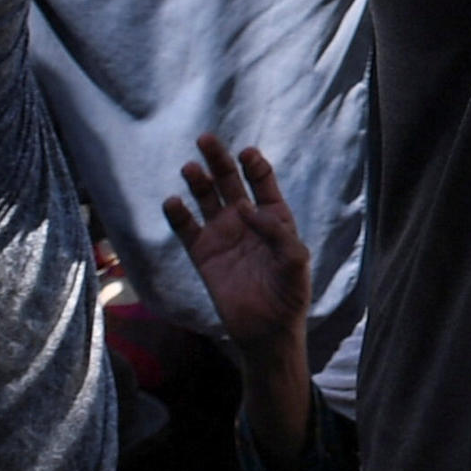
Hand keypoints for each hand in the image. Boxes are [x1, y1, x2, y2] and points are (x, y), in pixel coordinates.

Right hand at [162, 133, 309, 359]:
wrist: (266, 331)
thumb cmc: (289, 295)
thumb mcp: (296, 262)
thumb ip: (278, 233)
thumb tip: (246, 208)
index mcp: (274, 218)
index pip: (262, 182)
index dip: (254, 166)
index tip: (246, 154)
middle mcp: (246, 221)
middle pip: (230, 182)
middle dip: (219, 160)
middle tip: (206, 140)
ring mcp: (223, 235)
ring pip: (206, 199)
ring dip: (198, 182)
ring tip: (190, 168)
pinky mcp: (203, 254)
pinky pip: (187, 229)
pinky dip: (178, 215)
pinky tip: (173, 202)